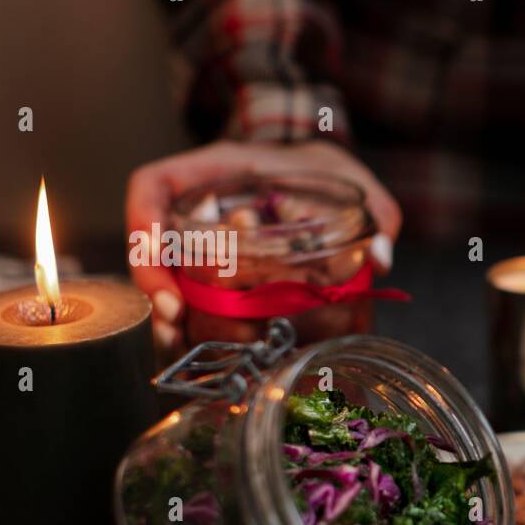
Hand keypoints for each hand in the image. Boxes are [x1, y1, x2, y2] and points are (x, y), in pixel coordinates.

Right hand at [126, 140, 401, 350]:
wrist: (325, 180)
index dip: (144, 222)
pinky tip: (203, 354)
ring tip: (183, 346)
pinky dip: (195, 327)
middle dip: (158, 285)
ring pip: (167, 277)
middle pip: (154, 243)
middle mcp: (201, 205)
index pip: (156, 185)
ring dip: (172, 313)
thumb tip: (381, 258)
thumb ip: (377, 215)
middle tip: (176, 320)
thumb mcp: (360, 186)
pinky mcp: (217, 272)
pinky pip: (191, 298)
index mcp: (220, 170)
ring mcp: (204, 239)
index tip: (160, 258)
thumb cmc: (333, 175)